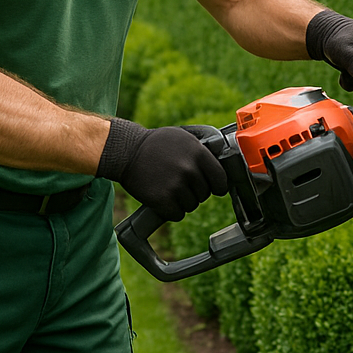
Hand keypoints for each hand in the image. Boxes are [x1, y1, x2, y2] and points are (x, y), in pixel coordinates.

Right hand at [97, 119, 228, 221]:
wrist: (126, 151)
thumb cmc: (157, 144)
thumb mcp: (185, 137)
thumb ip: (204, 150)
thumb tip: (226, 158)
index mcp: (199, 153)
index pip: (221, 179)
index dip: (218, 186)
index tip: (215, 188)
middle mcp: (189, 170)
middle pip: (205, 194)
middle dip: (196, 191)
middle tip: (181, 182)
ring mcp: (175, 186)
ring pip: (192, 205)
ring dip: (183, 201)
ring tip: (170, 188)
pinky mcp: (162, 200)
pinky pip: (177, 214)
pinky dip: (171, 210)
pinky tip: (164, 199)